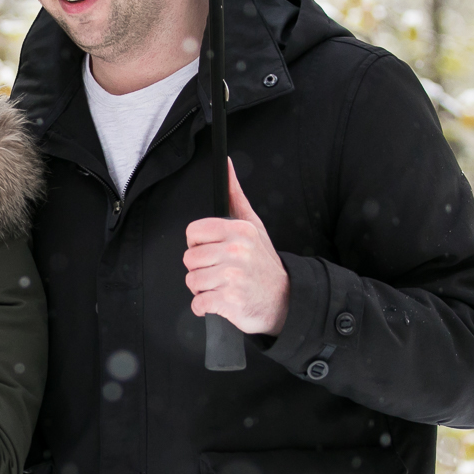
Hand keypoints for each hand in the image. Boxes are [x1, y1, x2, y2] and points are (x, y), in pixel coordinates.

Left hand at [183, 160, 288, 335]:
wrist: (284, 300)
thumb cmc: (263, 264)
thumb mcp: (254, 226)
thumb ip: (236, 196)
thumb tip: (227, 165)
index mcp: (239, 230)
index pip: (193, 232)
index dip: (198, 245)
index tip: (211, 251)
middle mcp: (236, 250)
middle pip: (189, 258)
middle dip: (200, 269)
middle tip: (220, 272)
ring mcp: (232, 276)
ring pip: (192, 281)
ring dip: (203, 289)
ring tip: (222, 286)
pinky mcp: (229, 300)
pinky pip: (198, 304)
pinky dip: (204, 308)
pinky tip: (221, 301)